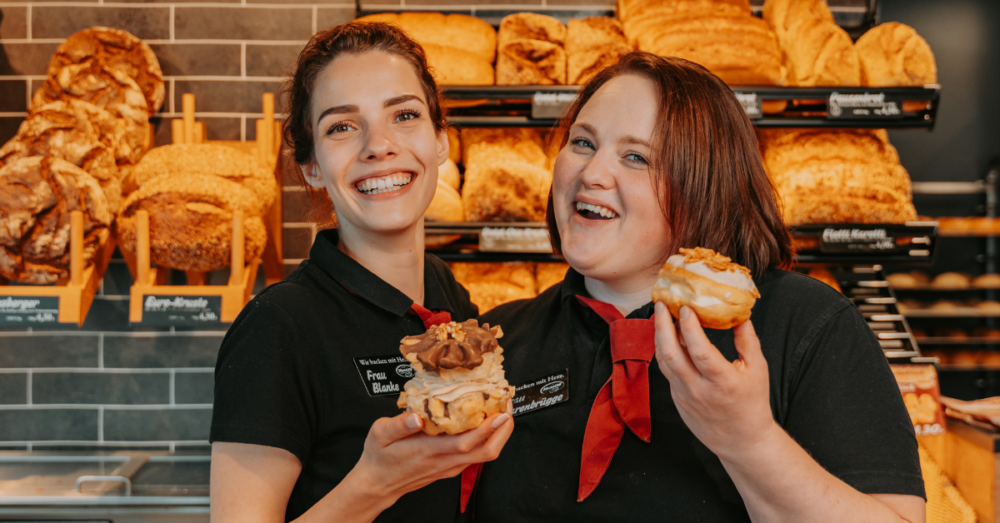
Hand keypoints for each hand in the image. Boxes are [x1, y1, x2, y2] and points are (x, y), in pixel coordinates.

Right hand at [348, 401, 513, 505]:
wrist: (378, 484)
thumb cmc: (379, 458)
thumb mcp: (379, 434)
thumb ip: (398, 424)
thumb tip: (415, 416)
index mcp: (429, 451)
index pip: (467, 443)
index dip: (488, 428)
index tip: (501, 411)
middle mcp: (444, 461)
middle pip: (487, 451)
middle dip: (504, 430)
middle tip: (508, 406)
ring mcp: (450, 467)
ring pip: (485, 454)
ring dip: (498, 434)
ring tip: (501, 410)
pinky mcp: (450, 468)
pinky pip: (477, 455)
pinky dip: (487, 438)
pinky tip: (485, 422)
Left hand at [653, 302, 776, 460]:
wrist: (741, 441)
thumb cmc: (752, 404)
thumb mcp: (758, 371)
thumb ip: (748, 341)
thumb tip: (740, 313)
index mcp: (723, 382)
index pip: (700, 351)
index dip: (689, 328)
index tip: (685, 307)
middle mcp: (699, 390)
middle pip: (672, 354)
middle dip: (663, 325)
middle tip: (662, 304)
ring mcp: (684, 396)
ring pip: (664, 361)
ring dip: (659, 336)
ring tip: (660, 315)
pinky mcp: (677, 399)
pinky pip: (667, 371)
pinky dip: (664, 351)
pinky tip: (666, 336)